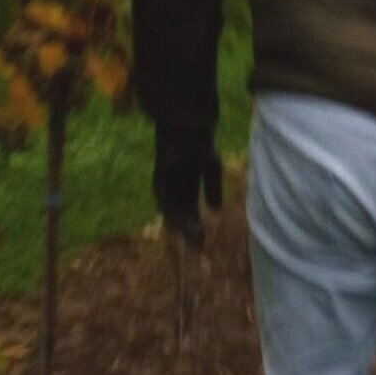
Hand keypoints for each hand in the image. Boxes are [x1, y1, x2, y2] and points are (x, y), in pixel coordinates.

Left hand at [155, 128, 223, 249]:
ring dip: (180, 224)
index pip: (191, 209)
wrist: (189, 127)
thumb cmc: (201, 143)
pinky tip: (178, 221)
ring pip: (171, 208)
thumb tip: (216, 209)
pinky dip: (170, 211)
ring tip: (190, 237)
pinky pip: (163, 198)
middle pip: (180, 212)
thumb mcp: (212, 168)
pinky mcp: (159, 177)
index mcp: (189, 182)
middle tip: (197, 246)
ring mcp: (166, 182)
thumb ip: (213, 188)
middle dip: (188, 229)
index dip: (196, 225)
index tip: (203, 241)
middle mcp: (175, 185)